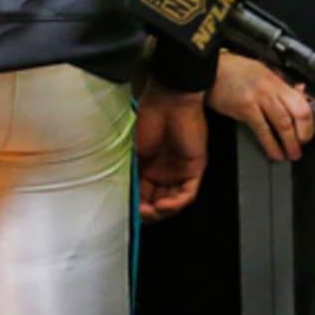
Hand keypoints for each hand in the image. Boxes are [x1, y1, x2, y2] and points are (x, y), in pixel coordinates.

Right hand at [135, 79, 207, 222]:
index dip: (136, 205)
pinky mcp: (194, 169)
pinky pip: (187, 194)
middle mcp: (163, 171)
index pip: (142, 194)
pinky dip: (176, 203)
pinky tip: (164, 204)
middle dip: (148, 212)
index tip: (127, 211)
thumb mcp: (131, 149)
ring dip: (162, 211)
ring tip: (151, 211)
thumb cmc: (148, 117)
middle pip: (157, 202)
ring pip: (172, 202)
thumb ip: (129, 172)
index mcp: (146, 166)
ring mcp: (179, 171)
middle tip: (139, 214)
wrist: (169, 100)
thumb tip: (120, 194)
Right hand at [207, 51, 314, 160]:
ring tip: (292, 153)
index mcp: (276, 77)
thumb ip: (276, 83)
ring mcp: (259, 97)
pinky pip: (263, 130)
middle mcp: (271, 86)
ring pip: (284, 123)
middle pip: (300, 111)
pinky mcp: (245, 108)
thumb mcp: (258, 68)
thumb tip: (295, 94)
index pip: (306, 93)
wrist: (206, 69)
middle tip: (304, 142)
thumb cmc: (228, 69)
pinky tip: (275, 152)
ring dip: (290, 142)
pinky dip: (271, 144)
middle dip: (305, 131)